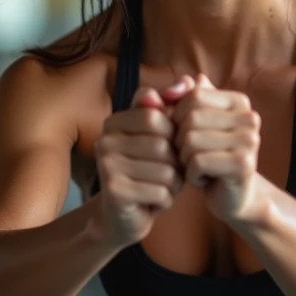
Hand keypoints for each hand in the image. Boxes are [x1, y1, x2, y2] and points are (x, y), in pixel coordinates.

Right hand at [93, 80, 189, 246]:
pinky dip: (166, 200)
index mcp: (114, 121)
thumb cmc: (150, 171)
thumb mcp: (164, 137)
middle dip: (175, 164)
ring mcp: (106, 165)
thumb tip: (191, 79)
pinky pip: (161, 191)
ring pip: (166, 170)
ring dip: (173, 184)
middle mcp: (104, 139)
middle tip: (165, 174)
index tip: (168, 150)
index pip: (158, 116)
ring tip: (159, 188)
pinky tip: (153, 202)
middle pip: (164, 144)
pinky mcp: (114, 191)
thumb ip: (176, 106)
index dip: (174, 137)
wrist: (124, 217)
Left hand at [163, 72, 264, 224]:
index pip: (193, 95)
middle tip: (191, 156)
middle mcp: (249, 118)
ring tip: (197, 167)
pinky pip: (197, 162)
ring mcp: (250, 141)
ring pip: (191, 140)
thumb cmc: (207, 157)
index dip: (177, 117)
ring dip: (184, 159)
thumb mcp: (192, 125)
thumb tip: (172, 86)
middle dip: (179, 141)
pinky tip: (203, 179)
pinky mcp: (243, 165)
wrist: (231, 197)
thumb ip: (181, 99)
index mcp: (239, 102)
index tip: (186, 135)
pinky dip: (191, 175)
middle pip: (190, 118)